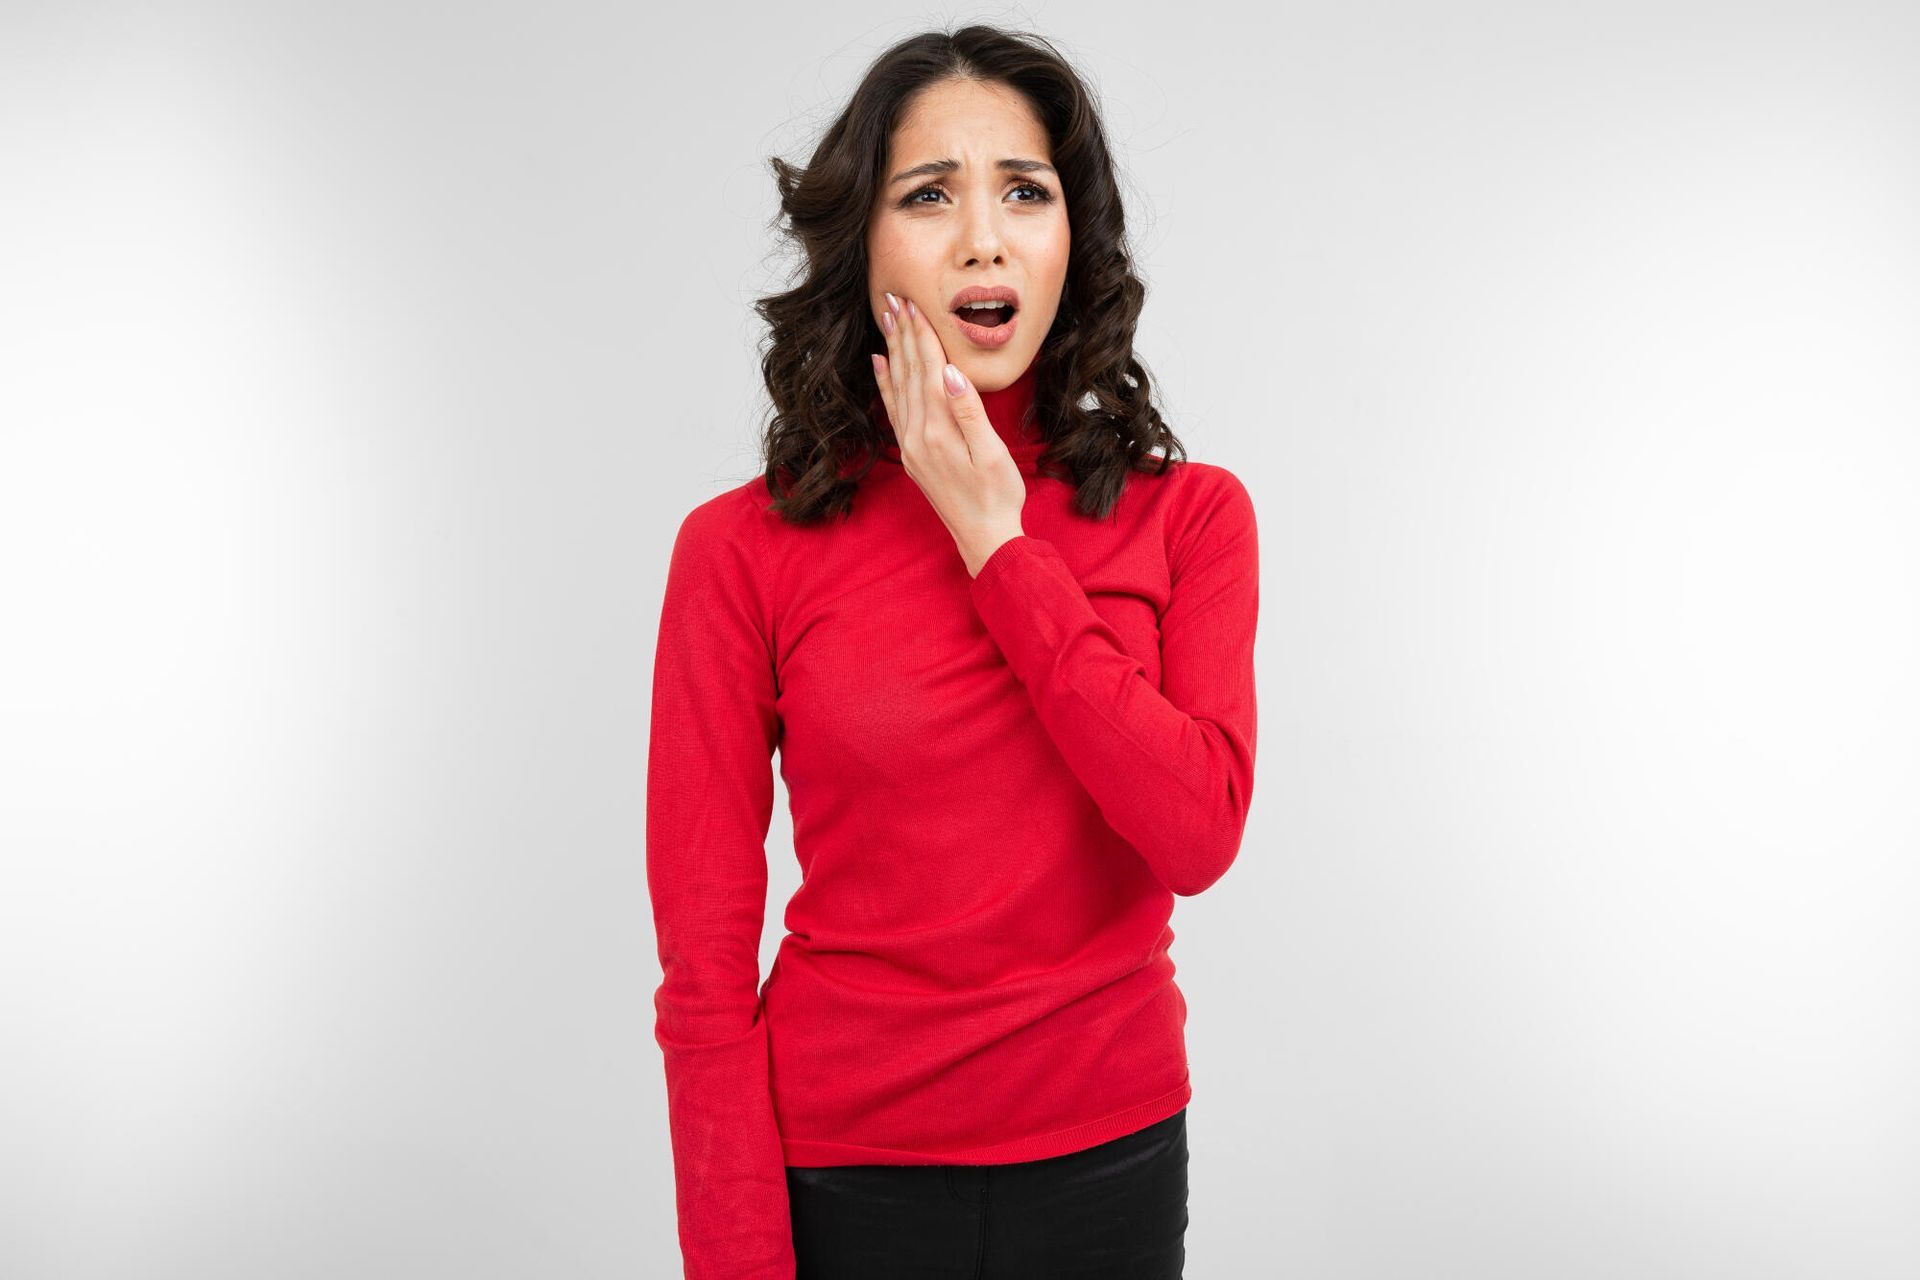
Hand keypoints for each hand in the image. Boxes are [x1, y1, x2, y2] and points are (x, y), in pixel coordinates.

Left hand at [872, 292, 1025, 575]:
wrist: (984, 538)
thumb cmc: (997, 496)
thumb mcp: (990, 453)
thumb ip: (968, 411)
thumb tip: (949, 372)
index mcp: (938, 431)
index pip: (927, 370)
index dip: (920, 334)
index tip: (912, 303)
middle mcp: (917, 435)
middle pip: (907, 372)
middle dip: (900, 333)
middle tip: (891, 297)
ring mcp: (910, 445)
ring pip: (897, 385)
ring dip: (892, 350)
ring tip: (885, 319)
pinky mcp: (911, 453)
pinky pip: (893, 408)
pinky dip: (885, 382)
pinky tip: (880, 363)